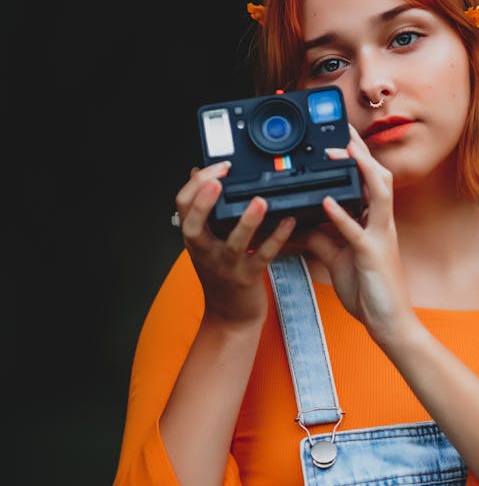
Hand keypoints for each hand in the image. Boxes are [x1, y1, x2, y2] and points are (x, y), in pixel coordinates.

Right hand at [174, 161, 295, 323]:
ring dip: (247, 221)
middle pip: (194, 223)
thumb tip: (199, 175)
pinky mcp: (249, 277)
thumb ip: (203, 211)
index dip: (196, 183)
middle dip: (204, 200)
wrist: (230, 317)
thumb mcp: (205, 242)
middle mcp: (206, 251)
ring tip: (259, 201)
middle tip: (219, 180)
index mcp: (195, 238)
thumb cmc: (220, 276)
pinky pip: (264, 255)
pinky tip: (288, 222)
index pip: (183, 206)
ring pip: (234, 242)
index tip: (216, 168)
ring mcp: (227, 266)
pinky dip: (277, 238)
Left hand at [299, 126, 417, 347]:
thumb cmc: (368, 290)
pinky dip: (342, 215)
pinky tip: (326, 202)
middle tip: (343, 132)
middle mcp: (381, 224)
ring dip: (359, 170)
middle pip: (378, 177)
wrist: (388, 322)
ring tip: (339, 153)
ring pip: (378, 193)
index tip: (341, 137)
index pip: (368, 182)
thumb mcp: (338, 258)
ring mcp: (380, 237)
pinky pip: (357, 231)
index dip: (357, 158)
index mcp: (374, 223)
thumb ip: (321, 237)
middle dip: (362, 153)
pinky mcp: (372, 256)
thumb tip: (297, 222)